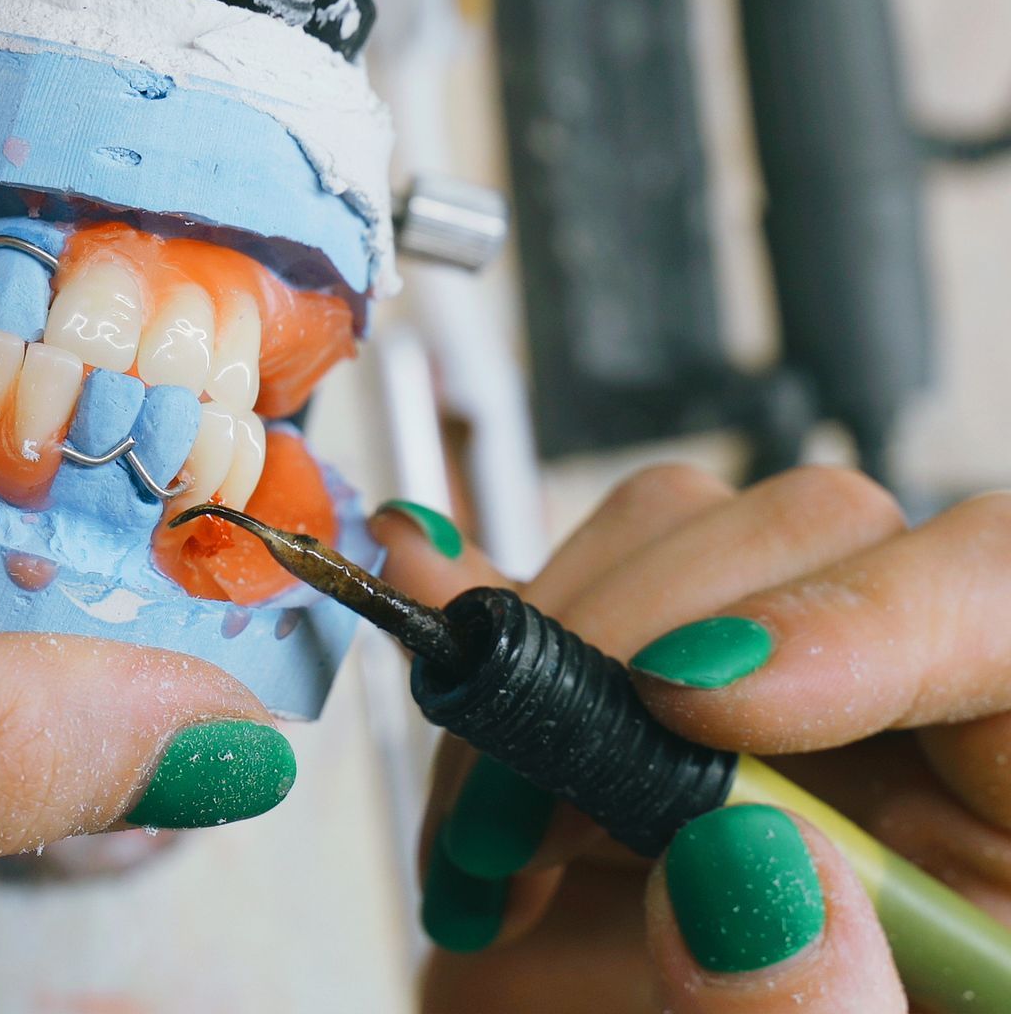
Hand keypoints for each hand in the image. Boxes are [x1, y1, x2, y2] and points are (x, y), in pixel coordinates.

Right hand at [375, 468, 1010, 1012]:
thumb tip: (738, 877)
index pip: (1005, 596)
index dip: (861, 610)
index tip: (695, 699)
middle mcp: (912, 728)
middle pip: (823, 536)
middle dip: (646, 641)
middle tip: (542, 790)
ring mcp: (766, 712)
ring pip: (675, 539)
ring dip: (547, 668)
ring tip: (496, 843)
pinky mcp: (633, 717)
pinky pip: (561, 602)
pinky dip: (479, 651)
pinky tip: (457, 742)